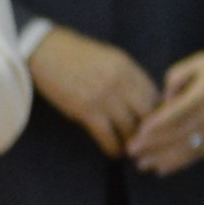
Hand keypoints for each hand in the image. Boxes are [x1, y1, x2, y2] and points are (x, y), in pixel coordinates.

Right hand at [30, 25, 160, 144]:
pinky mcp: (86, 111)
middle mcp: (121, 83)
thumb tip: (147, 99)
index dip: (158, 113)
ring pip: (131, 130)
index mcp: (128, 68)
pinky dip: (114, 149)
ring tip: (135, 152)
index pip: (155, 96)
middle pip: (149, 116)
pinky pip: (108, 137)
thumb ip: (130, 77)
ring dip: (134, 144)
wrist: (44, 50)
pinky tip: (115, 154)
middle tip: (150, 143)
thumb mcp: (111, 59)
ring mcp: (104, 98)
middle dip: (151, 132)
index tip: (156, 125)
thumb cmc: (77, 54)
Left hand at [124, 48, 203, 172]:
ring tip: (141, 164)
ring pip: (187, 148)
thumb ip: (176, 78)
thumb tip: (164, 101)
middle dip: (154, 144)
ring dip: (163, 158)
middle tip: (131, 151)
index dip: (157, 125)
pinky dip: (179, 163)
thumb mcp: (198, 62)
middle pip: (180, 133)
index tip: (137, 133)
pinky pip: (197, 155)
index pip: (178, 113)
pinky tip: (161, 169)